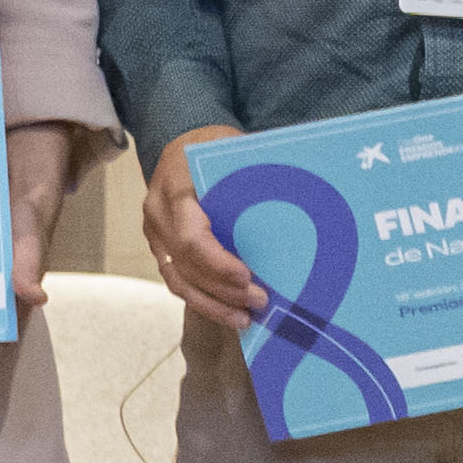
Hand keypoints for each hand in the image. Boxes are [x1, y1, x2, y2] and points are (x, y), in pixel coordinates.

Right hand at [143, 127, 271, 332]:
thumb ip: (257, 175)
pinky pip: (178, 280)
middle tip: (260, 302)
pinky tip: (229, 311)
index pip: (191, 236)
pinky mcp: (162, 247)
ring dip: (212, 303)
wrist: (182, 142)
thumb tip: (307, 201)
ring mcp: (155, 233)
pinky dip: (203, 299)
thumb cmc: (215, 145)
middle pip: (186, 264)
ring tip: (245, 319)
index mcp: (176, 187)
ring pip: (177, 280)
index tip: (248, 277)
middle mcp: (158, 213)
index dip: (218, 263)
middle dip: (223, 289)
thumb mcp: (236, 149)